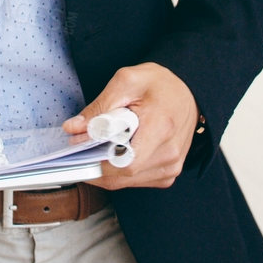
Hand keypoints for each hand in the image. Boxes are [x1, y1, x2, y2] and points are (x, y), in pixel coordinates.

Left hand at [63, 62, 198, 189]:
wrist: (189, 92)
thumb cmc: (160, 84)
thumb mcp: (126, 80)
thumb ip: (99, 106)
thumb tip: (73, 128)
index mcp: (161, 128)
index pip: (124, 163)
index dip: (96, 161)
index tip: (79, 149)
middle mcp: (170, 154)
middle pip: (121, 176)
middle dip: (95, 163)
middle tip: (83, 144)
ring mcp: (171, 167)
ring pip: (125, 182)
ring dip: (106, 168)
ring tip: (101, 144)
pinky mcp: (168, 174)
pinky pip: (135, 181)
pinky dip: (119, 171)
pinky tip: (117, 152)